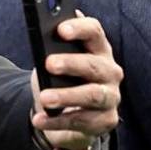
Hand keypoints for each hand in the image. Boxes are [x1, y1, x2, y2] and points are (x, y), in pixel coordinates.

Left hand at [30, 12, 122, 149]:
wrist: (61, 114)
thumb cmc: (58, 80)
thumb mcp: (51, 63)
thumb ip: (49, 50)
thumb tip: (40, 37)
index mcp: (97, 50)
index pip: (94, 33)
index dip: (80, 28)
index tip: (60, 30)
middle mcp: (109, 72)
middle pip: (94, 65)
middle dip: (71, 63)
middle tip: (49, 64)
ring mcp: (110, 96)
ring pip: (93, 95)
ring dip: (67, 96)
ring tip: (45, 98)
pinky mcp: (106, 120)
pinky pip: (83, 121)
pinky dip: (58, 121)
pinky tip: (39, 119)